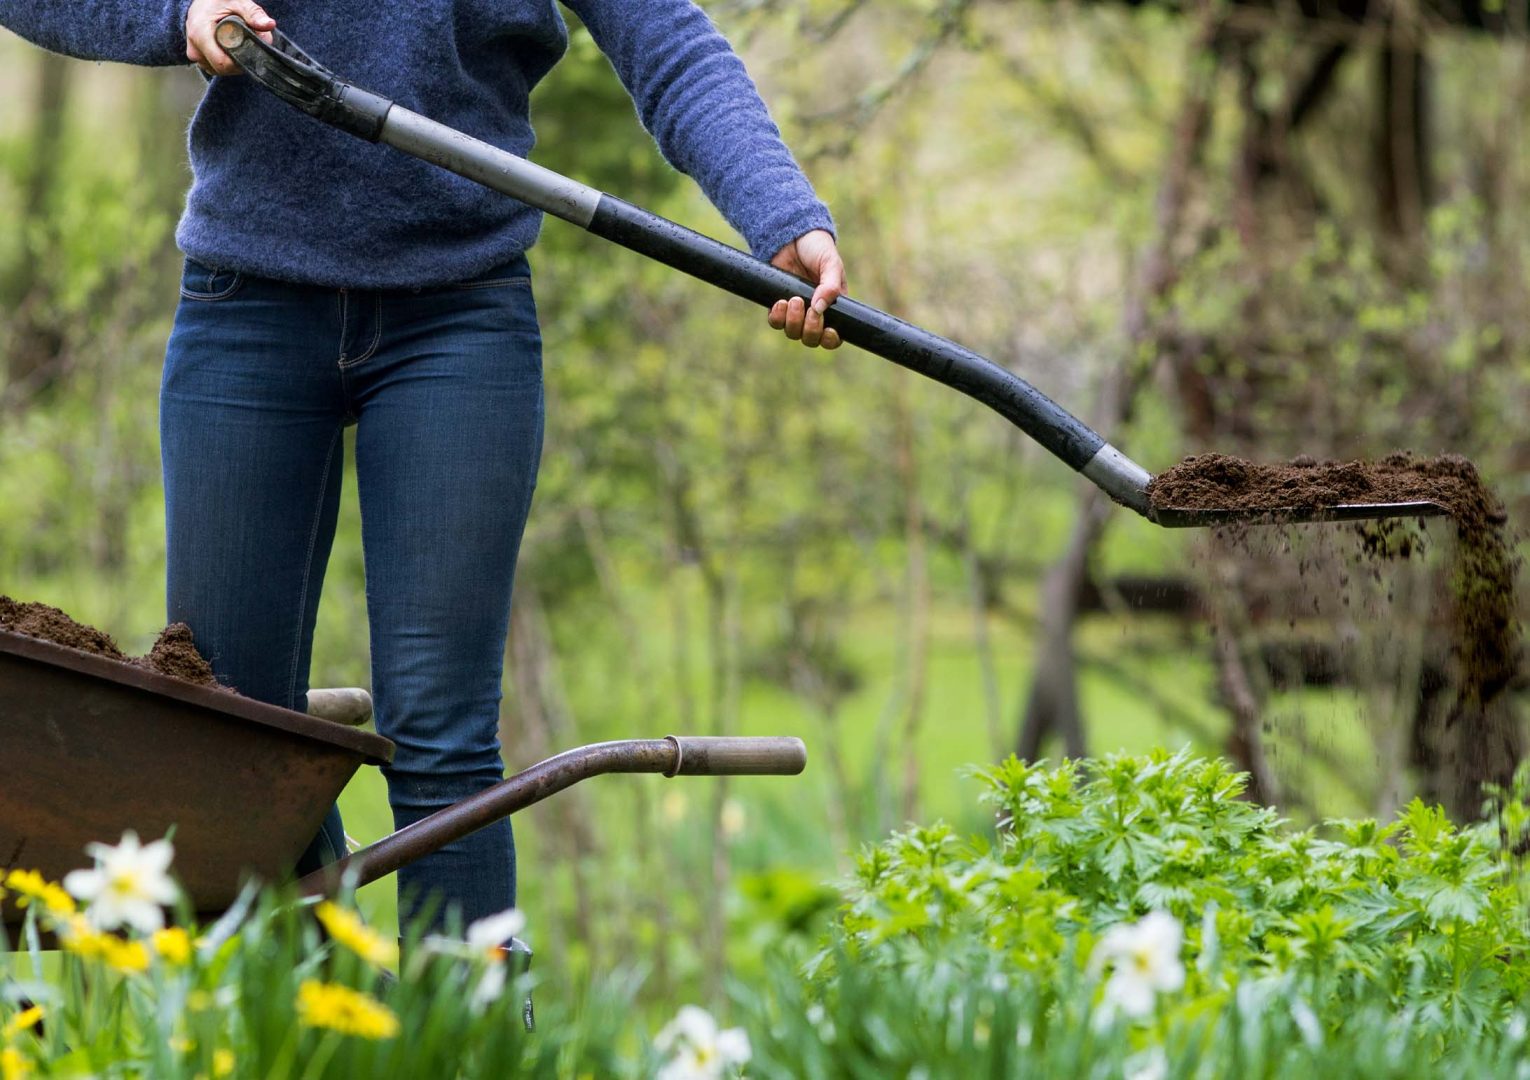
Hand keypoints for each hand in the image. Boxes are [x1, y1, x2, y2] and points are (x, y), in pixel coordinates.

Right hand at [186, 0, 274, 76]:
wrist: (203, 0)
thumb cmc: (218, 0)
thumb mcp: (238, 2)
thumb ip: (254, 14)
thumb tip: (269, 25)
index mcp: (200, 33)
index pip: (222, 63)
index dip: (241, 62)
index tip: (252, 52)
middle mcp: (194, 47)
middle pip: (222, 69)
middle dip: (240, 61)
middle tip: (249, 46)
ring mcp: (194, 54)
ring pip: (218, 70)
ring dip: (233, 62)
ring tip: (239, 44)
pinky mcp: (197, 57)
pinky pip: (214, 67)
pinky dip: (226, 61)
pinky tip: (232, 49)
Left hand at [768, 230, 845, 349]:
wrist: (792, 235)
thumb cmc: (817, 248)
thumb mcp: (831, 263)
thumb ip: (830, 285)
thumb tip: (819, 309)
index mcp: (833, 307)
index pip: (833, 337)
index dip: (830, 340)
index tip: (828, 330)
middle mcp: (814, 313)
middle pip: (811, 339)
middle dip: (810, 329)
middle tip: (810, 309)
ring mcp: (795, 311)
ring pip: (792, 333)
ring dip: (793, 321)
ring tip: (794, 299)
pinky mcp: (778, 305)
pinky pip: (775, 322)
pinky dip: (777, 317)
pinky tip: (780, 302)